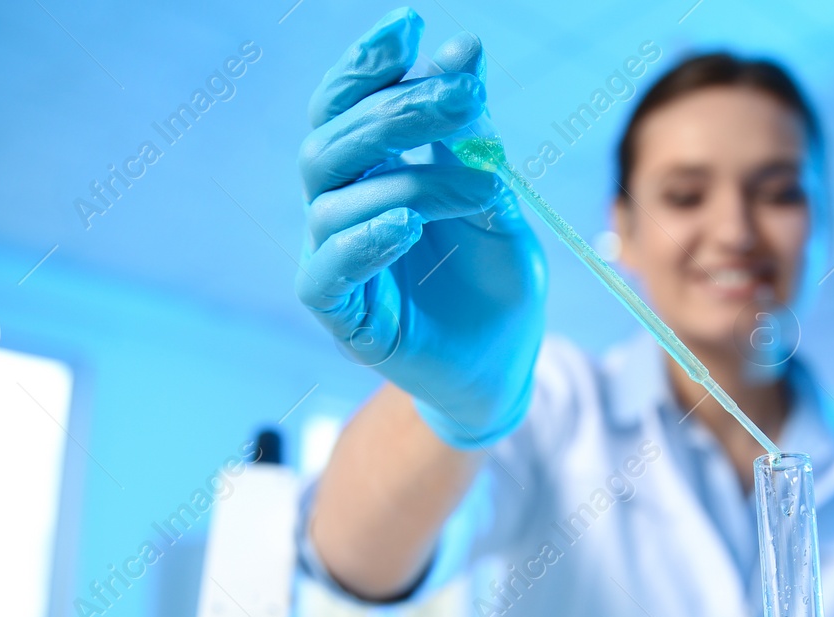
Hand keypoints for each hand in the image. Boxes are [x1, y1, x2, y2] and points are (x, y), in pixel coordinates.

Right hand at [297, 8, 546, 448]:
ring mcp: (335, 260)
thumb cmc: (498, 282)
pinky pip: (326, 270)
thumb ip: (476, 138)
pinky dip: (364, 241)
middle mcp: (343, 208)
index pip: (349, 104)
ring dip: (407, 182)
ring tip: (473, 189)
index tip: (412, 23)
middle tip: (461, 96)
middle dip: (397, 111)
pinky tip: (406, 225)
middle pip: (332, 141)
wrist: (507, 365)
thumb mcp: (499, 200)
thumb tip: (466, 53)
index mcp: (373, 172)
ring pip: (332, 200)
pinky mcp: (342, 314)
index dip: (370, 63)